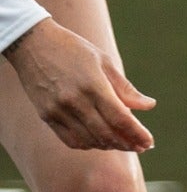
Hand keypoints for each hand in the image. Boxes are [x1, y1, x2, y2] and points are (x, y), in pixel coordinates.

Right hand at [4, 19, 154, 151]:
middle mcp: (75, 101)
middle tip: (140, 146)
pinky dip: (87, 144)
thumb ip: (125, 88)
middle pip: (106, 133)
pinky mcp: (46, 116)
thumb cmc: (73, 49)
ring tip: (123, 144)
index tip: (149, 142)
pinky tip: (99, 141)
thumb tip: (149, 106)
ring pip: (89, 140)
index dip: (137, 134)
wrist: (32, 44)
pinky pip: (70, 139)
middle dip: (126, 143)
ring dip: (108, 146)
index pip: (120, 118)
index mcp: (93, 85)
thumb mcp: (104, 61)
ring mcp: (58, 111)